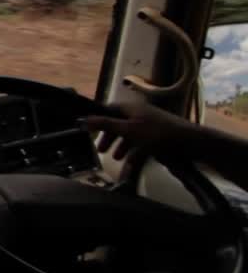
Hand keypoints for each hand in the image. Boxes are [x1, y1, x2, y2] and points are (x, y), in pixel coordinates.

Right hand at [78, 101, 194, 160]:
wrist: (189, 143)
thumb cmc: (157, 133)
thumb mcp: (128, 130)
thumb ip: (105, 125)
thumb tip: (83, 120)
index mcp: (131, 108)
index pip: (109, 109)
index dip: (98, 119)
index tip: (89, 131)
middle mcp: (139, 114)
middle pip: (118, 123)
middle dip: (109, 136)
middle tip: (101, 149)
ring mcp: (149, 125)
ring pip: (130, 135)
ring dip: (121, 146)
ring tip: (115, 158)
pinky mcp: (158, 136)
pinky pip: (141, 144)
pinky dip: (134, 153)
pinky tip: (130, 164)